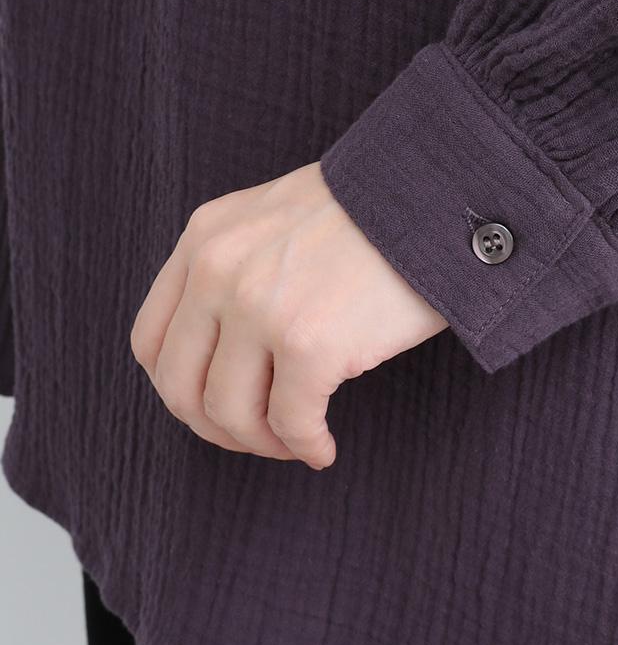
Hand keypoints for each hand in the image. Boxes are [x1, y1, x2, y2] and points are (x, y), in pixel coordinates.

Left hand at [129, 162, 447, 468]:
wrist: (439, 197)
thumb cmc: (377, 212)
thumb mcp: (278, 218)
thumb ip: (240, 266)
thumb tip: (229, 348)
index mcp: (205, 239)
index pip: (151, 340)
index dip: (182, 390)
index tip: (220, 406)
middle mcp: (218, 271)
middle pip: (181, 386)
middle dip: (218, 428)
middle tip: (261, 437)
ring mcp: (259, 308)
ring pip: (230, 413)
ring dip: (263, 443)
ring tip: (298, 442)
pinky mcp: (309, 344)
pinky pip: (291, 423)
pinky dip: (306, 446)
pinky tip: (324, 447)